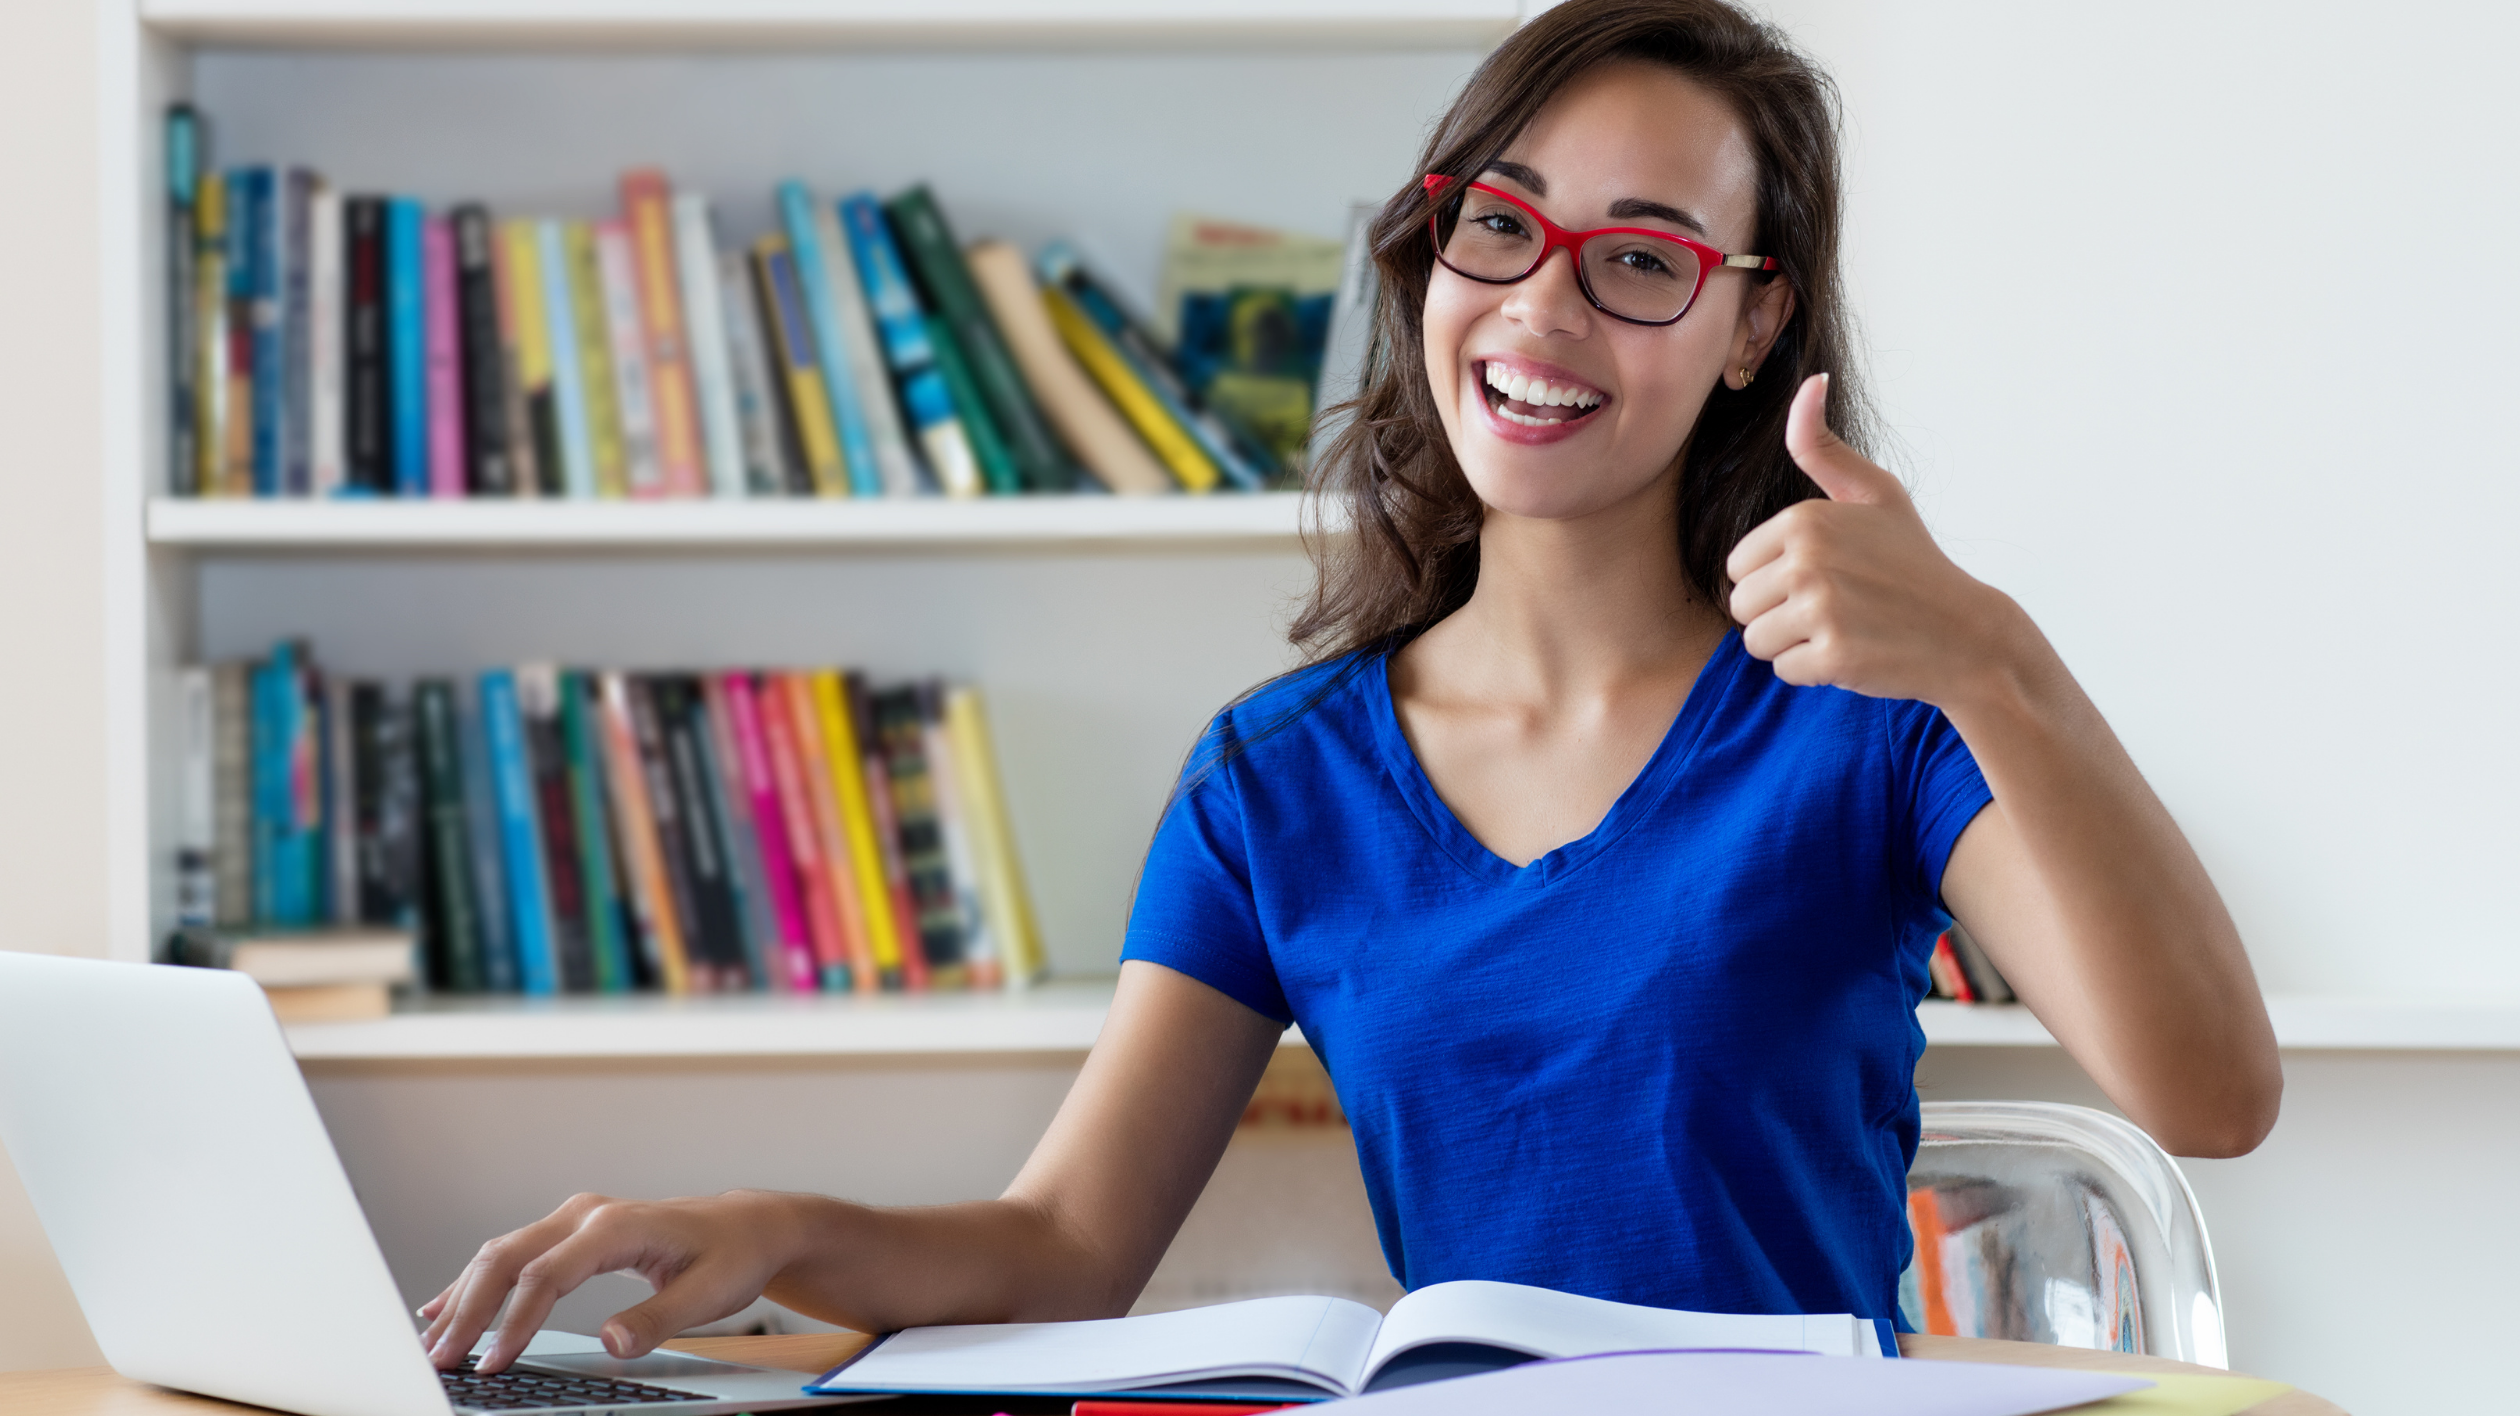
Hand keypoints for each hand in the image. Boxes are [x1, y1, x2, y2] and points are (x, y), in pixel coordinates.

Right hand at [417, 1190, 804, 1374]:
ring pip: (502, 1253)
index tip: (492, 1365)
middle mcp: (588, 1214)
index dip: (514, 1322)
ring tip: (431, 1342)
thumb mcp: (710, 1294)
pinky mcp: (573, 1230)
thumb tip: (610, 1341)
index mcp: (617, 1226)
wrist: (747, 1226)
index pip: (546, 1276)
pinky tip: (443, 1307)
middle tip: (439, 1359)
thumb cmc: (732, 1256)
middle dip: (468, 1310)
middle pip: (508, 1258)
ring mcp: (577, 1218)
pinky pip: (514, 1254)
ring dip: (463, 1297)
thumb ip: (659, 1318)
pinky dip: (477, 1281)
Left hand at [1726, 374, 2028, 706]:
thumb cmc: (1913, 563)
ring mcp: (1821, 607)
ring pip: (1756, 641)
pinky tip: (1855, 654)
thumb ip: (1823, 447)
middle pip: (1740, 605)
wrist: (1967, 633)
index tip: (1827, 578)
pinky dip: (1814, 672)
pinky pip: (1784, 671)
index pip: (1737, 567)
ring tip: (1843, 629)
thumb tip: (1810, 382)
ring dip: (1792, 645)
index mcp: (1805, 519)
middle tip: (1836, 609)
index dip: (1774, 580)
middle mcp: (1808, 558)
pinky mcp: (1833, 654)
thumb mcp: (1874, 494)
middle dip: (1778, 615)